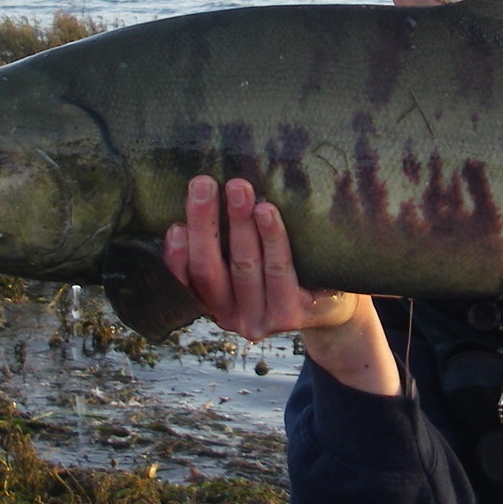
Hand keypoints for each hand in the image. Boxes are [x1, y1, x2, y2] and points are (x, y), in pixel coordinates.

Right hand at [162, 176, 399, 394]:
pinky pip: (279, 270)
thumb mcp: (244, 262)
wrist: (328, 306)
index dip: (176, 256)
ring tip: (238, 188)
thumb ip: (222, 242)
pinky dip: (272, 238)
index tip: (173, 225)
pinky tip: (267, 211)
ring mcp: (259, 320)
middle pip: (209, 270)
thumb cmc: (278, 271)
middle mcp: (230, 318)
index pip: (186, 281)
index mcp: (211, 303)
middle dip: (204, 223)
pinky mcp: (289, 315)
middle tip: (202, 183)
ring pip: (244, 267)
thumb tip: (199, 191)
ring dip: (238, 224)